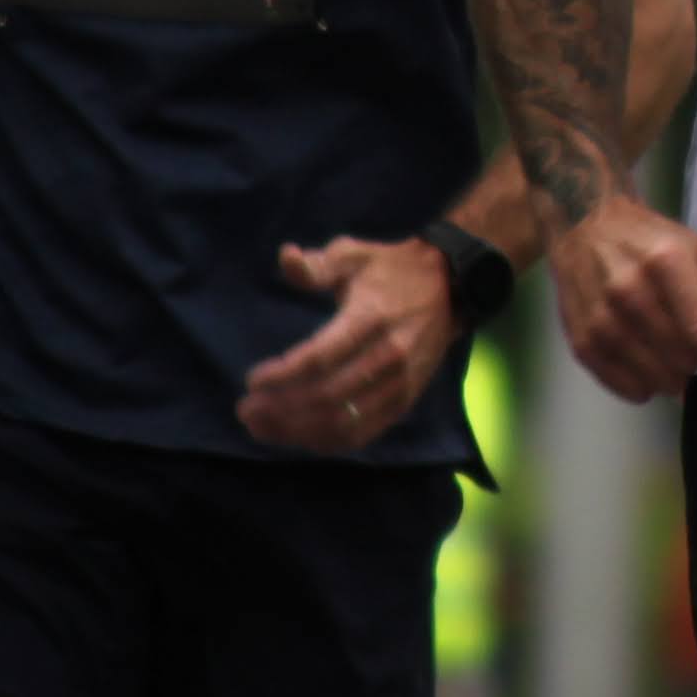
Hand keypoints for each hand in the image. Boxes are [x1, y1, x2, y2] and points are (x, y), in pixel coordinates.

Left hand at [239, 234, 467, 451]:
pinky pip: (362, 433)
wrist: (451, 287)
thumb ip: (317, 264)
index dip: (283, 375)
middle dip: (280, 409)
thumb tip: (286, 258)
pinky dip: (326, 441)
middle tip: (246, 410)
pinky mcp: (405, 401)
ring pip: (343, 422)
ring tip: (261, 427)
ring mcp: (399, 384)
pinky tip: (296, 436)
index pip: (320, 357)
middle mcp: (388, 356)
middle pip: (327, 396)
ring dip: (297, 431)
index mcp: (370, 318)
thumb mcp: (354, 255)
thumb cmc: (390, 270)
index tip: (252, 380)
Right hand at [547, 195, 696, 404]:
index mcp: (666, 262)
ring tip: (671, 350)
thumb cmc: (653, 240)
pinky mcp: (581, 341)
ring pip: (657, 378)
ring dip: (675, 376)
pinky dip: (646, 386)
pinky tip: (648, 364)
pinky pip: (626, 388)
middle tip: (694, 341)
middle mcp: (629, 292)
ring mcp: (601, 319)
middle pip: (683, 358)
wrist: (584, 224)